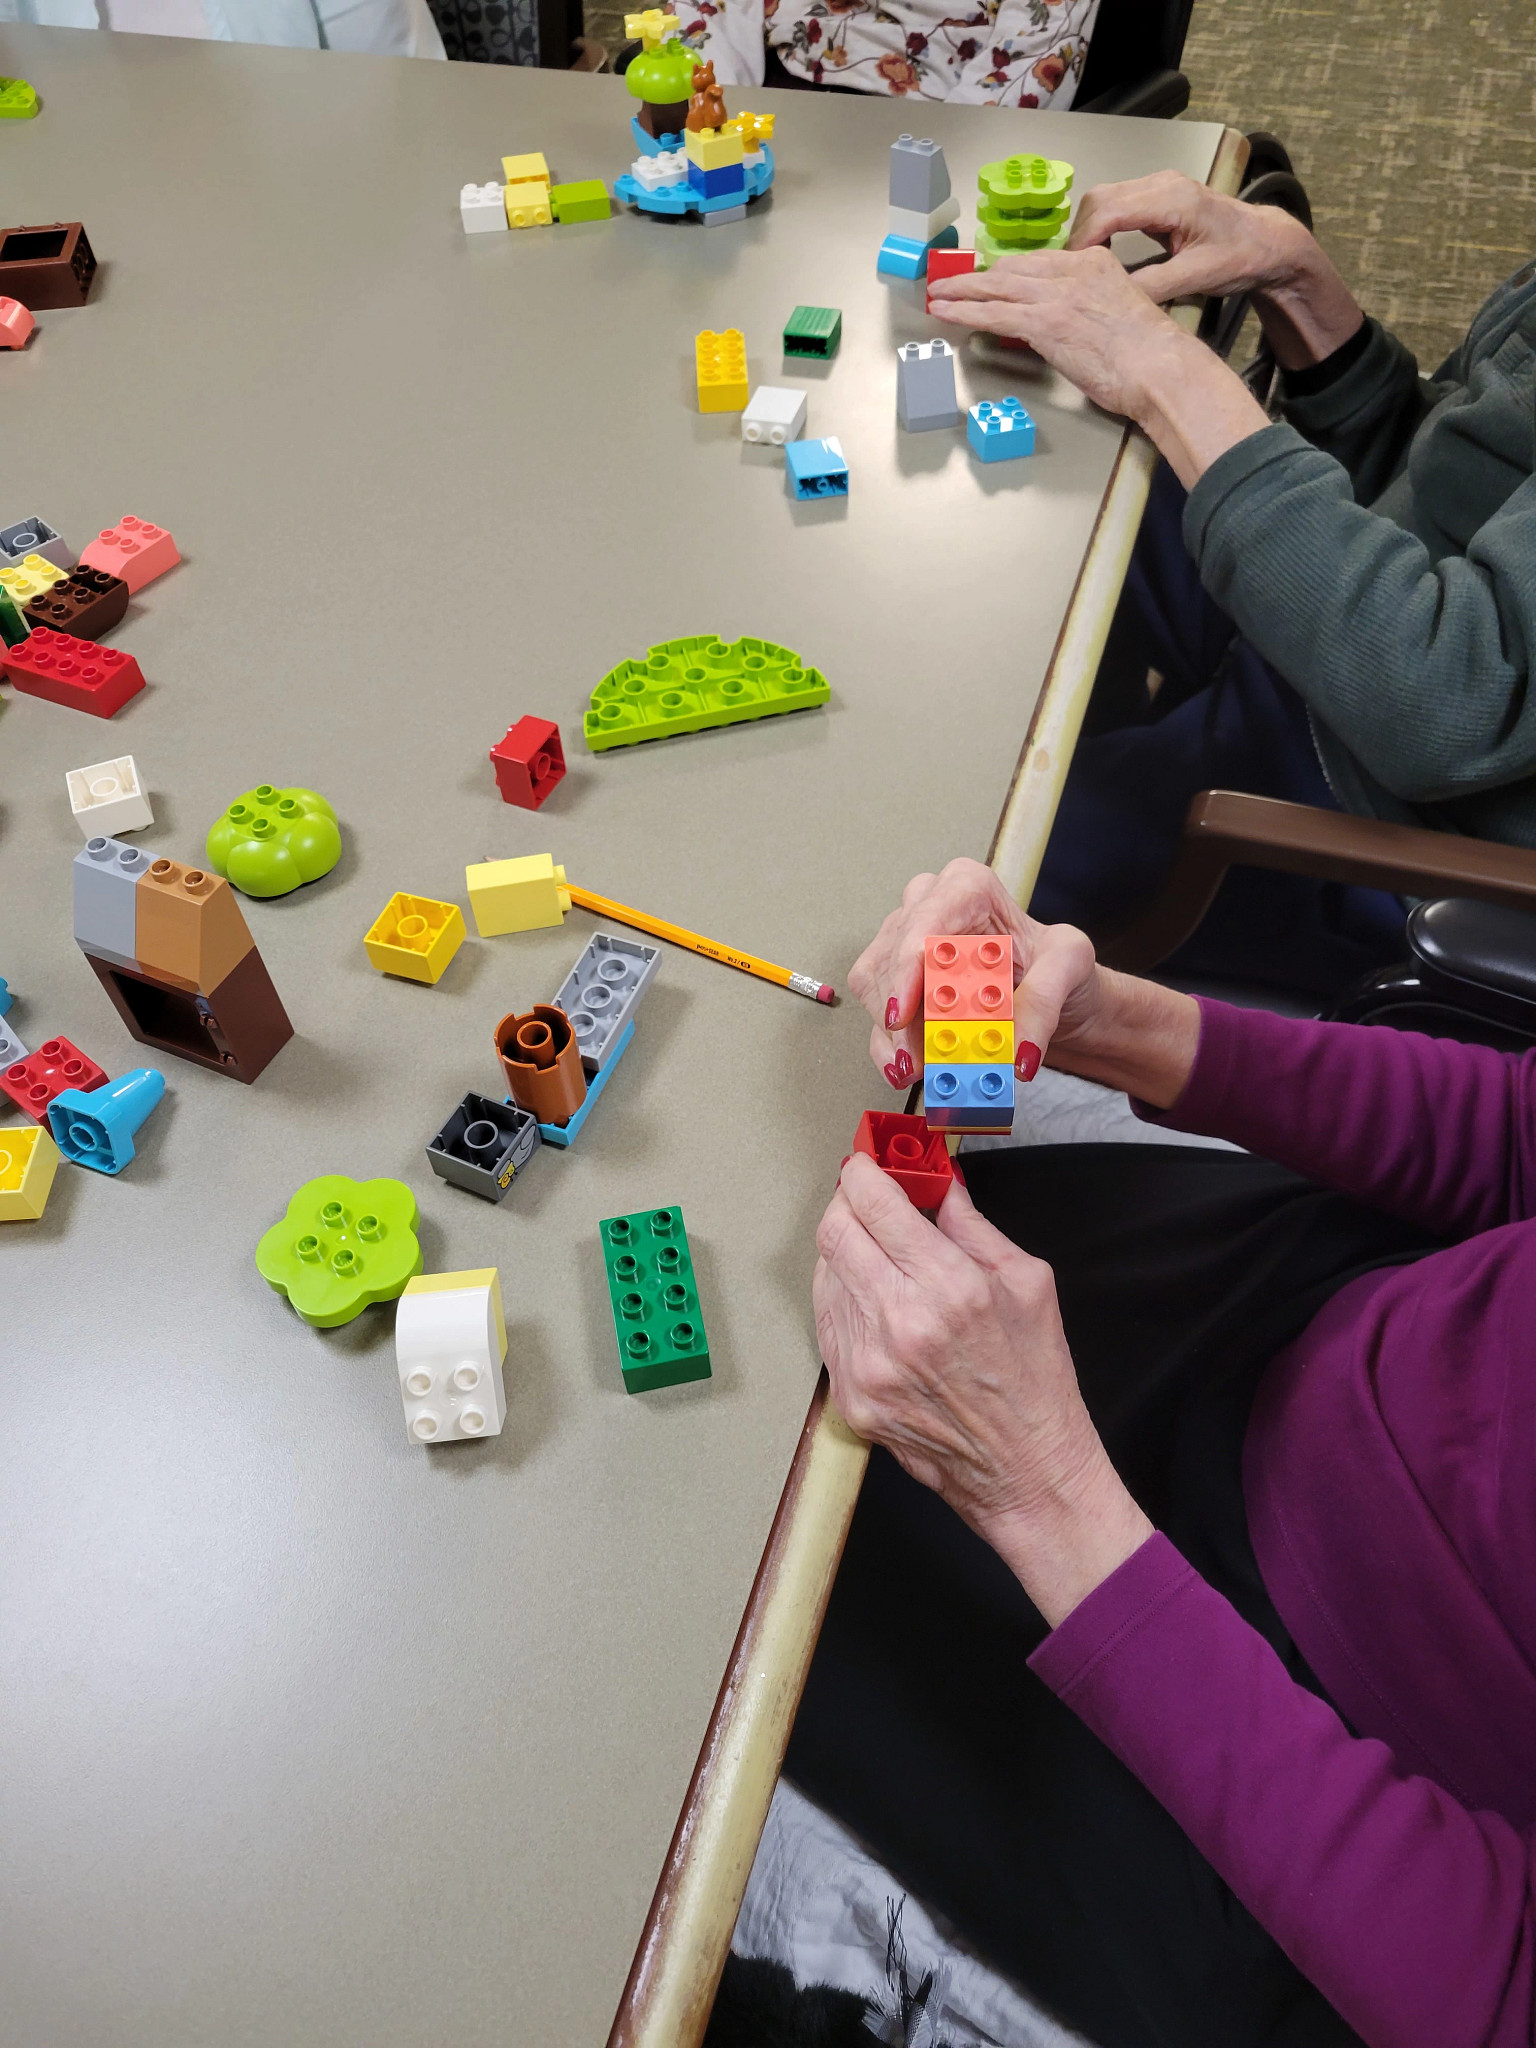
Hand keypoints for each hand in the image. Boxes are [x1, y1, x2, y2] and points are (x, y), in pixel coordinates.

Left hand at [814, 1153, 1151, 1622]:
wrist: (1026, 1469)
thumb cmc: (1035, 1377)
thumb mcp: (1027, 1282)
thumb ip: (971, 1225)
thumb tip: (935, 1181)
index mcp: (949, 1287)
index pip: (874, 1205)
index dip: (864, 1173)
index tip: (867, 1165)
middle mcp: (899, 1324)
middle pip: (834, 1233)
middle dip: (847, 1205)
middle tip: (866, 1202)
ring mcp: (867, 1365)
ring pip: (825, 1277)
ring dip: (847, 1255)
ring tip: (882, 1260)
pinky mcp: (851, 1397)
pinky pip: (828, 1325)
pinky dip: (845, 1301)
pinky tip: (877, 1303)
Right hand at [846, 857, 1201, 1109]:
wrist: (1056, 995)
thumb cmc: (1056, 964)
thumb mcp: (1068, 968)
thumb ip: (1043, 1004)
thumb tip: (1016, 1051)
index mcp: (967, 887)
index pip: (924, 922)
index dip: (906, 968)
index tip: (903, 1014)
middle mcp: (928, 907)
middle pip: (891, 958)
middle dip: (902, 1016)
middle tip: (919, 1059)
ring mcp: (906, 945)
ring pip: (874, 986)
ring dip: (894, 1036)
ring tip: (921, 1070)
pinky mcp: (897, 983)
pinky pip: (878, 1014)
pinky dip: (889, 1048)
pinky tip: (905, 1069)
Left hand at [929, 245, 1187, 421]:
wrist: (1160, 368)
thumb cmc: (1149, 355)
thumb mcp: (1119, 313)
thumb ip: (1088, 308)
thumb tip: (1064, 325)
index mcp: (1095, 264)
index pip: (1040, 261)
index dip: (1008, 270)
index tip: (991, 275)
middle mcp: (1074, 271)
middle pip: (1013, 267)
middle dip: (978, 276)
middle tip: (954, 281)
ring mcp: (1057, 295)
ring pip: (996, 285)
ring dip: (961, 291)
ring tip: (939, 295)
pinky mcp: (1044, 322)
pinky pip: (993, 311)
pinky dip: (964, 311)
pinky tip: (947, 312)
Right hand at [1069, 169, 1315, 304]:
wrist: (1265, 241)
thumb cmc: (1239, 256)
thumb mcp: (1195, 277)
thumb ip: (1152, 287)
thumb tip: (1111, 297)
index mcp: (1172, 199)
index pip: (1108, 210)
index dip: (1083, 241)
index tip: (1072, 270)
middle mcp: (1162, 184)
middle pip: (1099, 199)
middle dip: (1081, 235)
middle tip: (1076, 271)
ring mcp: (1159, 185)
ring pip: (1104, 199)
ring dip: (1089, 230)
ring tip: (1088, 265)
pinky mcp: (1157, 194)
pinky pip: (1117, 204)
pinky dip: (1102, 227)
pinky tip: (1104, 252)